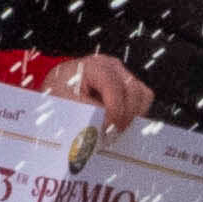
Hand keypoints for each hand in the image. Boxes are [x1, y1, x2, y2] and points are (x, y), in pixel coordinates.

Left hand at [41, 51, 155, 133]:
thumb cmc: (59, 94)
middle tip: (111, 135)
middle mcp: (112, 66)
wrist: (58, 88)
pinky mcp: (128, 84)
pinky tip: (119, 123)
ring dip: (132, 115)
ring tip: (115, 130)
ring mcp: (123, 73)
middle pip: (133, 91)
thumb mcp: (65, 103)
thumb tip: (100, 130)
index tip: (107, 131)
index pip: (113, 87)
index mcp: (94, 66)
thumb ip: (84, 114)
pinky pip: (143, 99)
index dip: (114, 111)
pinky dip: (135, 113)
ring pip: (143, 95)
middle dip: (125, 117)